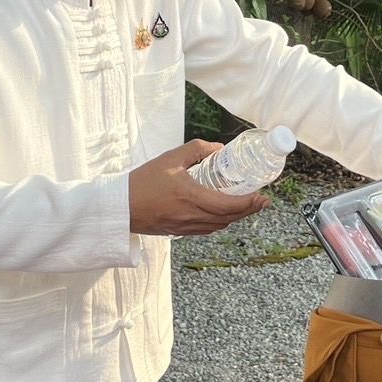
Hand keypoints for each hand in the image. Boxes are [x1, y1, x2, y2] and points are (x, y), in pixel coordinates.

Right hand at [128, 140, 269, 235]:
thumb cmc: (142, 181)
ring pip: (219, 226)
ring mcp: (185, 227)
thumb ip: (197, 150)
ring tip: (246, 206)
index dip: (248, 203)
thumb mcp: (170, 158)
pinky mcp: (179, 232)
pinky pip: (207, 229)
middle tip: (261, 201)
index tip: (260, 196)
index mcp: (190, 196)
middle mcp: (190, 215)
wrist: (120, 207)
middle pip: (228, 218)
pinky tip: (223, 213)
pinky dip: (220, 222)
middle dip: (248, 211)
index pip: (228, 205)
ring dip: (235, 217)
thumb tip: (219, 149)